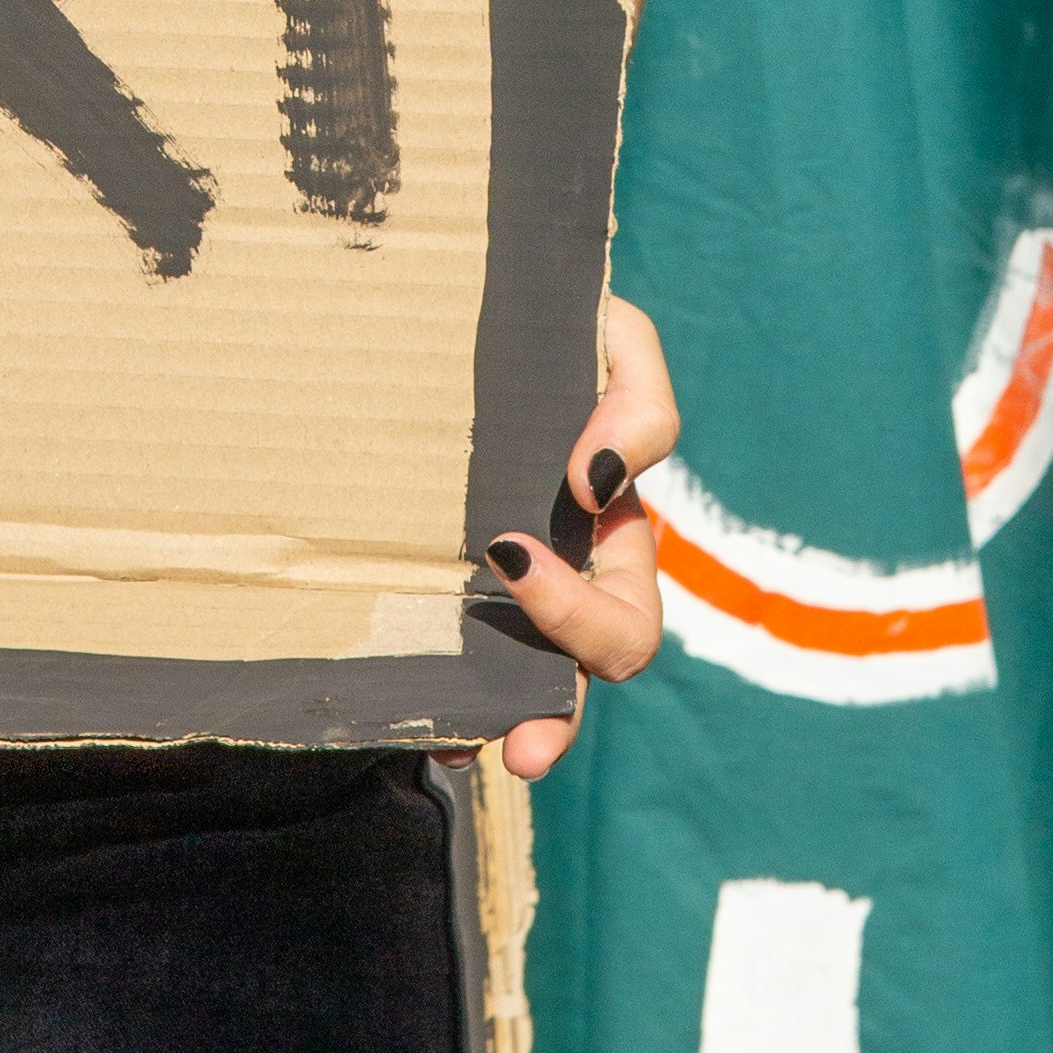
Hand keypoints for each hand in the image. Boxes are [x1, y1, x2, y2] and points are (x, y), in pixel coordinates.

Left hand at [483, 292, 673, 782]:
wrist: (451, 303)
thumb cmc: (553, 324)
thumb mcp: (611, 337)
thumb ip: (637, 399)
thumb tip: (597, 482)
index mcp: (610, 535)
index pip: (623, 610)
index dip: (573, 606)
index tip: (503, 550)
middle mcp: (564, 577)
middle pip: (579, 679)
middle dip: (560, 711)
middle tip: (523, 740)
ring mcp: (499, 590)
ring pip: (520, 686)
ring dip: (500, 725)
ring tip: (464, 750)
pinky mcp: (435, 584)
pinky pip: (450, 660)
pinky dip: (439, 698)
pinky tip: (415, 720)